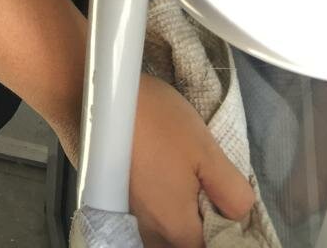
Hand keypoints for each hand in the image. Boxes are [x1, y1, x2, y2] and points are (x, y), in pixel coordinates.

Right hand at [50, 73, 253, 247]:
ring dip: (174, 209)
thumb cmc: (150, 120)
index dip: (226, 227)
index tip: (226, 197)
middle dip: (197, 221)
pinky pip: (141, 212)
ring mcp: (125, 215)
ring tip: (178, 170)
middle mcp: (148, 231)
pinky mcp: (109, 196)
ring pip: (160, 228)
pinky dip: (153, 198)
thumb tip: (239, 214)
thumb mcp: (203, 147)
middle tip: (202, 180)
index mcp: (176, 228)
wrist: (87, 93)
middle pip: (182, 240)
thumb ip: (230, 190)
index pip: (212, 247)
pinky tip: (154, 165)